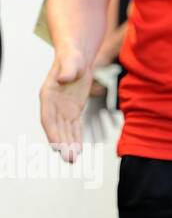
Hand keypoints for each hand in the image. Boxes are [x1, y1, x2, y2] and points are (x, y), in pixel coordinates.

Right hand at [39, 46, 91, 161]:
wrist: (77, 57)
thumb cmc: (72, 58)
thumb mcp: (72, 61)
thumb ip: (68, 70)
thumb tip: (64, 78)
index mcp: (48, 95)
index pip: (48, 119)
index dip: (52, 133)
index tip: (57, 146)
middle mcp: (53, 106)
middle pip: (56, 128)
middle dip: (62, 144)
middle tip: (69, 159)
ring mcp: (62, 109)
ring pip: (65, 131)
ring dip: (69, 145)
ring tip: (73, 160)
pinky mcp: (73, 110)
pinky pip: (74, 127)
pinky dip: (76, 138)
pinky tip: (79, 150)